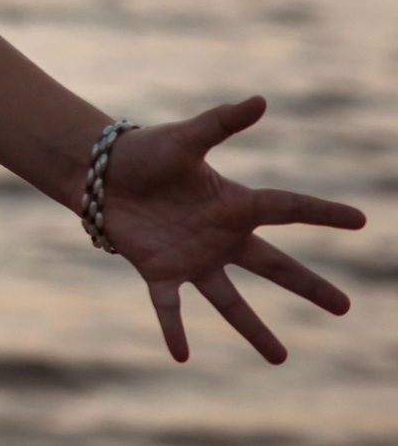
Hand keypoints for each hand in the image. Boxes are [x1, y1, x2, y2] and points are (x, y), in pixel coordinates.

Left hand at [99, 95, 365, 362]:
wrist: (97, 171)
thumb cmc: (144, 151)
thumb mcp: (185, 137)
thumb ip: (221, 122)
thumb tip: (261, 99)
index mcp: (233, 203)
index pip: (287, 208)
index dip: (322, 212)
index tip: (360, 220)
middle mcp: (220, 236)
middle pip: (274, 265)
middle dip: (309, 286)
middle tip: (344, 308)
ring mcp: (192, 258)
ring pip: (230, 300)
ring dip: (254, 330)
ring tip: (280, 359)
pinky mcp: (158, 270)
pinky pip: (170, 306)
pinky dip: (174, 329)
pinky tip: (181, 355)